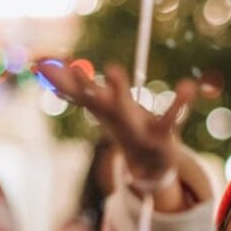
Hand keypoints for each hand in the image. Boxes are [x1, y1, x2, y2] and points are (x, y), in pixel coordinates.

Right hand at [37, 61, 196, 189]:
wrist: (150, 165)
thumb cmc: (126, 126)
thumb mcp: (101, 105)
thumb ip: (75, 87)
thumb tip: (42, 65)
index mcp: (103, 110)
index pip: (79, 93)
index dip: (62, 81)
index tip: (41, 65)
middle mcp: (116, 119)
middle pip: (97, 100)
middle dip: (84, 85)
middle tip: (70, 68)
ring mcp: (136, 130)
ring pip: (125, 109)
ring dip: (118, 89)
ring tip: (111, 68)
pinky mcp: (161, 136)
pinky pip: (170, 118)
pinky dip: (180, 104)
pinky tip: (188, 87)